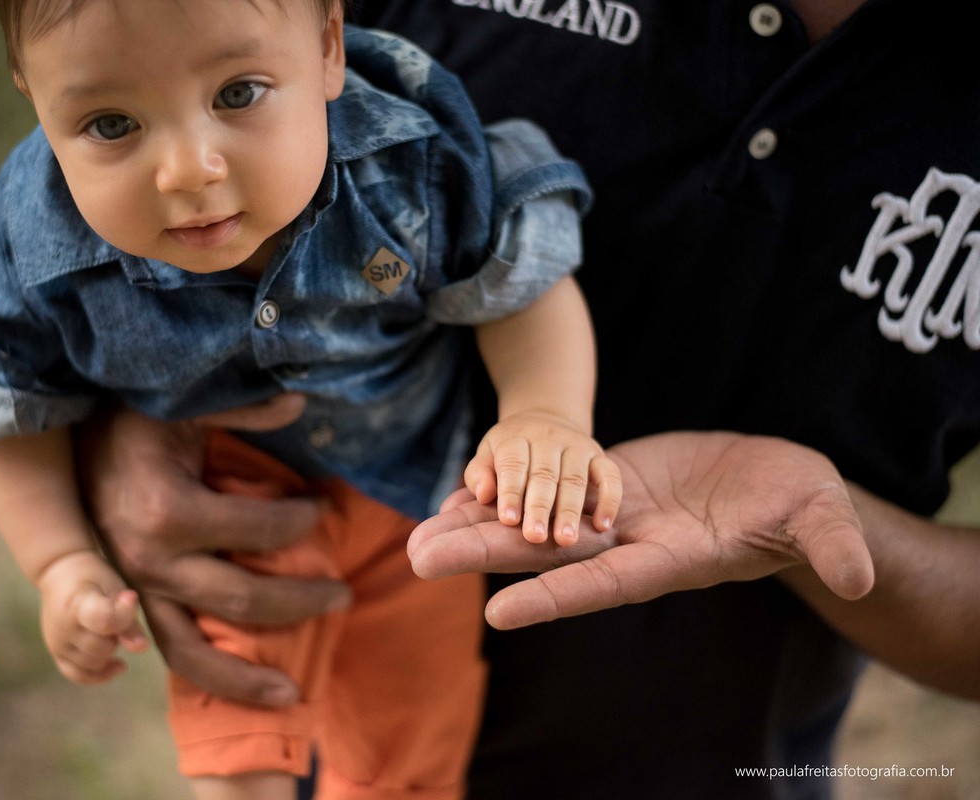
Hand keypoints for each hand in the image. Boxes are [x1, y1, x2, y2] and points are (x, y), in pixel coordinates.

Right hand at [37, 550, 148, 683]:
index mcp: (77, 604)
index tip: (131, 598)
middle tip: (118, 615)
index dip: (124, 616)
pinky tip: (118, 665)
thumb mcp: (115, 586)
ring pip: (92, 664)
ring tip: (111, 630)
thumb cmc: (94, 576)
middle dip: (117, 636)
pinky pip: (77, 674)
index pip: (104, 622)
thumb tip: (142, 648)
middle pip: (102, 648)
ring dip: (109, 652)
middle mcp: (63, 628)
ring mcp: (57, 643)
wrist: (60, 571)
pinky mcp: (56, 653)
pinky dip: (99, 674)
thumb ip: (128, 618)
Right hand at [73, 397, 351, 706]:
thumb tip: (299, 401)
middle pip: (240, 598)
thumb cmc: (134, 418)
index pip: (258, 530)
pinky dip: (207, 675)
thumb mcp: (183, 402)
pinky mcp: (132, 603)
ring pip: (193, 653)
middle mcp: (148, 562)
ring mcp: (136, 590)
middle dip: (299, 601)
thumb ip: (242, 407)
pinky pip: (171, 648)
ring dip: (246, 679)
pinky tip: (245, 686)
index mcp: (167, 511)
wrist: (64, 443)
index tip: (322, 508)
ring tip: (293, 696)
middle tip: (343, 596)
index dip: (300, 522)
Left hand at [410, 431, 873, 629]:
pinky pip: (545, 490)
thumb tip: (857, 572)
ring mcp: (611, 515)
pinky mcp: (604, 485)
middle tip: (417, 557)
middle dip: (483, 554)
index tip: (497, 613)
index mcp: (670, 559)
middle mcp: (627, 543)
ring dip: (476, 526)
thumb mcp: (821, 516)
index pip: (605, 583)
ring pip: (534, 523)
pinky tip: (459, 491)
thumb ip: (832, 543)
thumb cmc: (802, 505)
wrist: (774, 484)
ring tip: (418, 531)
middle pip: (545, 554)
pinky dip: (504, 493)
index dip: (554, 597)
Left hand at [463, 411, 621, 544]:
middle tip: (534, 538)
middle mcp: (548, 439)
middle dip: (539, 507)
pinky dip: (609, 499)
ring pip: (575, 479)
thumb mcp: (487, 455)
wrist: (546, 421)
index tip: (508, 520)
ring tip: (565, 540)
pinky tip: (603, 525)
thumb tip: (484, 495)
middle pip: (544, 474)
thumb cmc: (511, 452)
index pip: (513, 464)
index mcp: (516, 438)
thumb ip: (480, 475)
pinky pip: (610, 475)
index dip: (511, 491)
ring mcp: (577, 446)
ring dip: (570, 510)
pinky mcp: (599, 456)